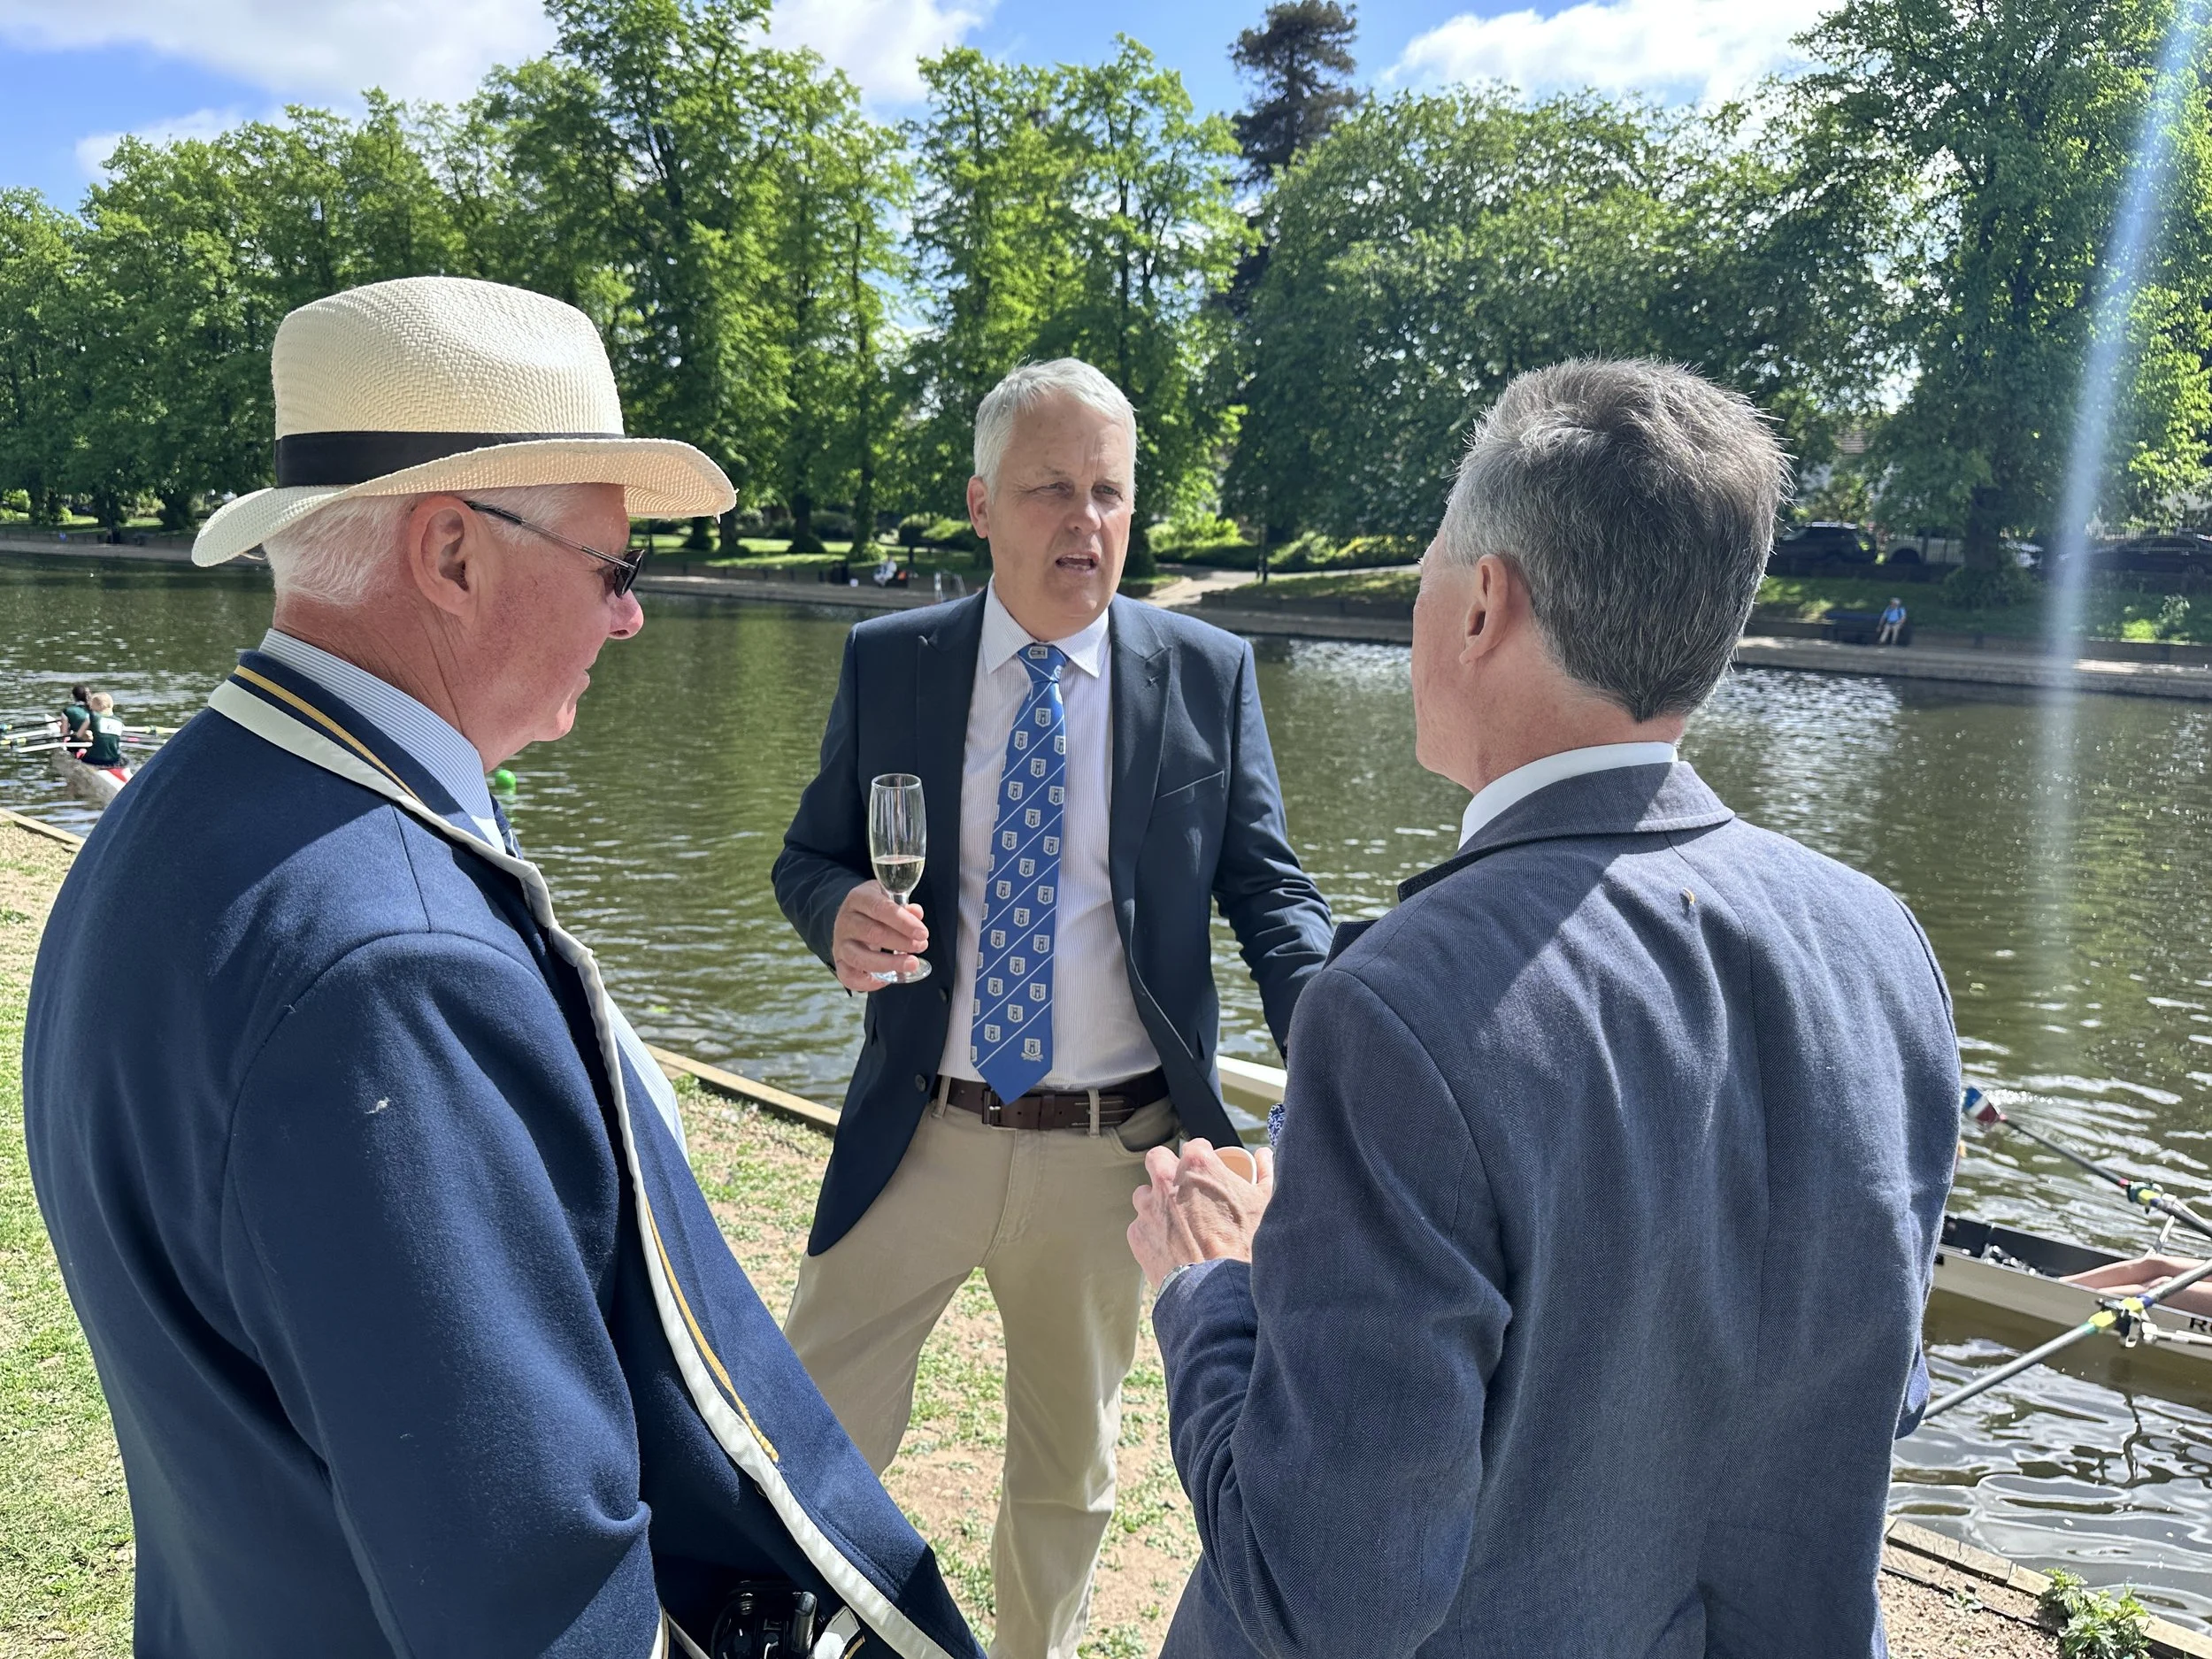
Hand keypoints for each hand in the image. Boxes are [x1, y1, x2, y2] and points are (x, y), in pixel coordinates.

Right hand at [832, 881, 928, 991]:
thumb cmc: (876, 908)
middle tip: (921, 946)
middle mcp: (845, 920)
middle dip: (901, 942)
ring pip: (860, 958)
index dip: (903, 922)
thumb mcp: (889, 898)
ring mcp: (840, 943)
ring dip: (889, 964)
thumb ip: (904, 906)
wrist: (852, 916)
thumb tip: (917, 914)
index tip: (922, 933)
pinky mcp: (839, 961)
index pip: (880, 908)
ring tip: (912, 964)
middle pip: (872, 933)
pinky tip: (888, 980)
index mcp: (858, 898)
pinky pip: (848, 977)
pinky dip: (868, 983)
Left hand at [1127, 1138, 1273, 1292]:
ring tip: (1177, 1221)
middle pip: (1158, 1159)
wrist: (1218, 1289)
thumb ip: (1265, 1172)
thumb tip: (1263, 1156)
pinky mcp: (1137, 1235)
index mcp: (1197, 1165)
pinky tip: (1170, 1246)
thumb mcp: (1265, 1202)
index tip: (1210, 1171)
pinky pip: (1140, 1227)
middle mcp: (1166, 1180)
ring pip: (1144, 1194)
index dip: (1204, 1156)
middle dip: (1169, 1168)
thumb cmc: (1245, 1243)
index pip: (1196, 1146)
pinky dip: (1152, 1233)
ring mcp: (1148, 1208)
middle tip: (1185, 1187)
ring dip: (1157, 1202)